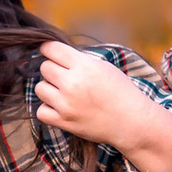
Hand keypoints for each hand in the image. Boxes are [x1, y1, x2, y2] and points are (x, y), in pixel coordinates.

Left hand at [33, 41, 171, 171]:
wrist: (131, 121)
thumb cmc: (120, 92)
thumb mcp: (104, 67)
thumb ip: (80, 60)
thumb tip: (55, 53)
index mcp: (84, 66)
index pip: (51, 49)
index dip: (48, 49)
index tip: (50, 52)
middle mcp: (72, 84)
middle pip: (44, 68)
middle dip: (53, 69)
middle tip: (65, 76)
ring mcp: (66, 104)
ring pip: (39, 88)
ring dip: (49, 89)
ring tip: (64, 92)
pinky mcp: (63, 122)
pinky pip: (40, 111)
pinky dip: (48, 109)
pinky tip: (60, 107)